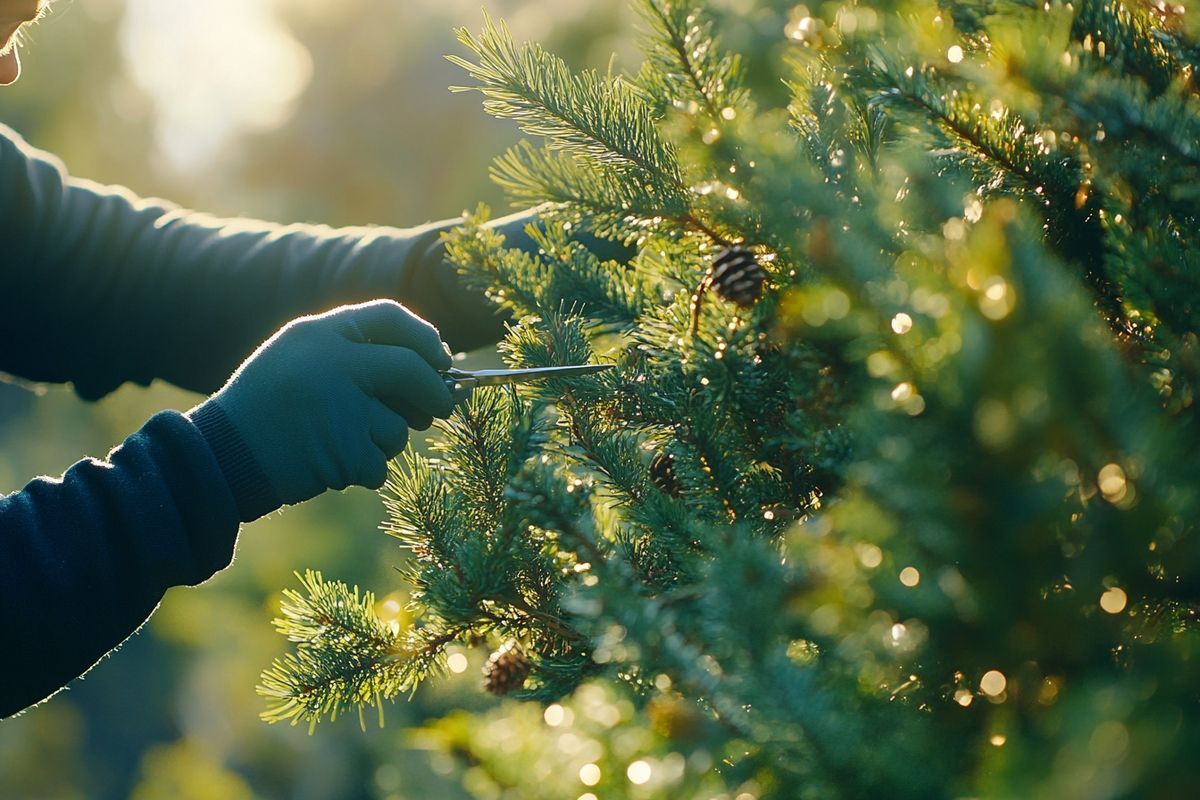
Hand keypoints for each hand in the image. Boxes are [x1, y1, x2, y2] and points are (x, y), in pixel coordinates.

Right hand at [192, 300, 453, 505]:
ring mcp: (340, 408)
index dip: (424, 338)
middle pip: (411, 370)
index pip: (390, 317)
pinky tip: (327, 464)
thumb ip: (360, 356)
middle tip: (443, 408)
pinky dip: (362, 471)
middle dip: (435, 393)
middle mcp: (333, 363)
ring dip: (383, 442)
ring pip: (397, 429)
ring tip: (336, 441)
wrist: (220, 457)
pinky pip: (379, 465)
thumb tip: (443, 370)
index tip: (442, 359)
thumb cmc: (268, 408)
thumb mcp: (301, 359)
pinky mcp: (343, 451)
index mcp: (320, 333)